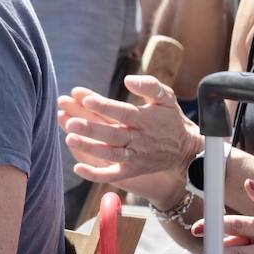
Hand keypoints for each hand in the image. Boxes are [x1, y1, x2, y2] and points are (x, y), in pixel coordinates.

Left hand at [58, 79, 202, 186]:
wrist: (185, 149)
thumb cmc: (170, 118)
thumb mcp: (166, 97)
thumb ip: (149, 85)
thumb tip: (128, 80)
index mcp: (145, 119)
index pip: (122, 112)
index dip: (105, 106)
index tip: (86, 99)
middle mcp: (139, 139)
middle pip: (112, 134)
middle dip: (91, 129)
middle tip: (71, 122)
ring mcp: (135, 156)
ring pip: (111, 154)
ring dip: (90, 148)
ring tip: (69, 138)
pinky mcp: (132, 170)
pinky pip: (114, 174)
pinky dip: (96, 174)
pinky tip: (77, 168)